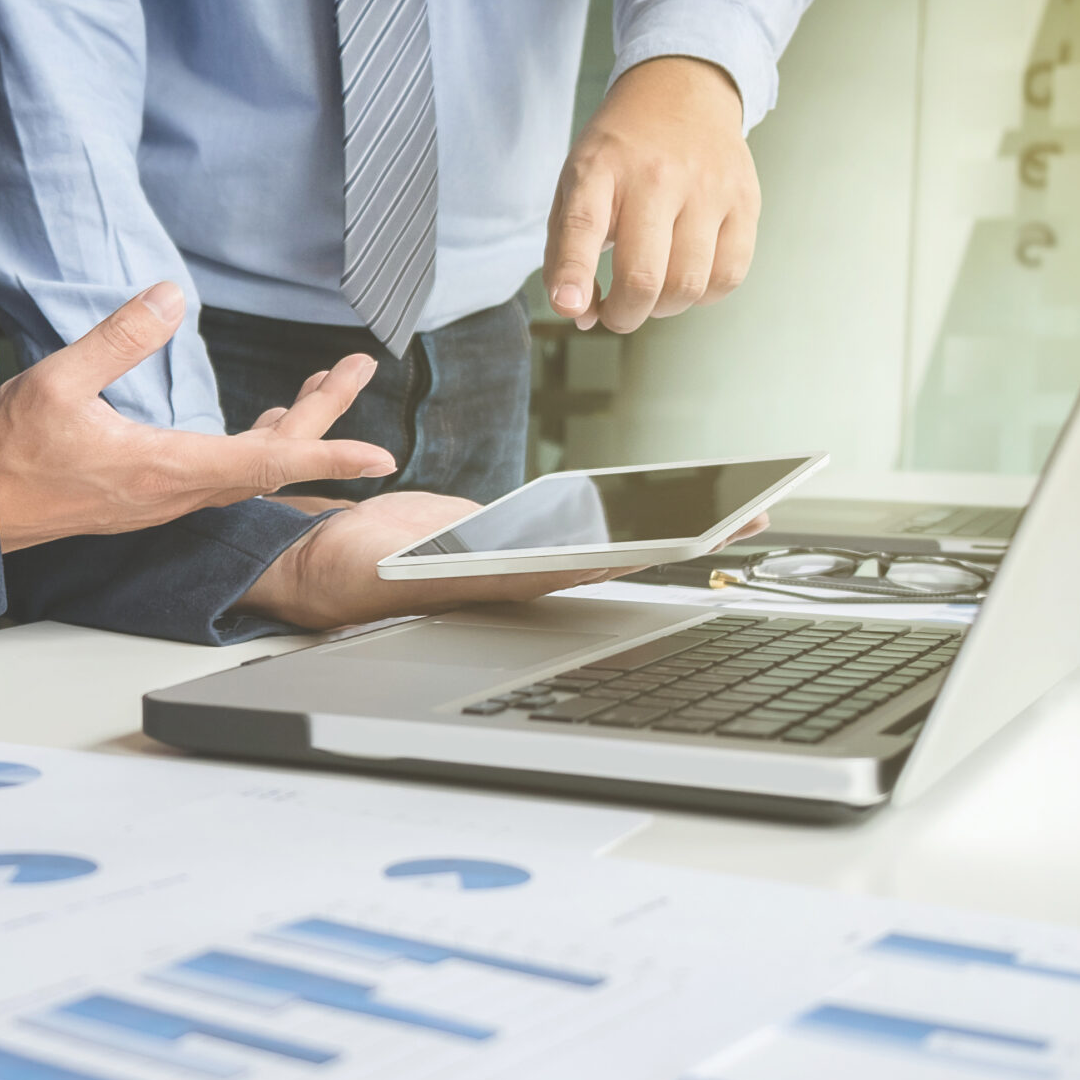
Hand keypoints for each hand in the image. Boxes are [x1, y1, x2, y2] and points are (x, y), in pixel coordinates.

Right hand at [0, 283, 393, 551]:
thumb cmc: (11, 451)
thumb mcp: (57, 381)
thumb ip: (118, 338)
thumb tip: (171, 297)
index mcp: (165, 467)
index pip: (266, 462)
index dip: (328, 452)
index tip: (380, 454)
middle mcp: (176, 490)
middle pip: (270, 460)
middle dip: (324, 416)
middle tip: (358, 368)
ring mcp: (165, 497)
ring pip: (249, 468)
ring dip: (293, 430)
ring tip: (325, 387)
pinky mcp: (152, 495)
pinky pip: (224, 474)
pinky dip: (259, 447)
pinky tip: (267, 425)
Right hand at [239, 494, 770, 629]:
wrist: (319, 565)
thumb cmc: (353, 574)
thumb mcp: (405, 567)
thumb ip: (464, 567)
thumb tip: (529, 566)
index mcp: (512, 582)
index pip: (604, 563)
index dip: (663, 545)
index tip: (715, 531)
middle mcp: (531, 574)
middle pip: (629, 550)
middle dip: (693, 532)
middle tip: (759, 515)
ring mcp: (526, 554)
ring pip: (615, 535)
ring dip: (672, 517)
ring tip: (731, 501)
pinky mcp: (513, 533)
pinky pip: (580, 521)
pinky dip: (625, 507)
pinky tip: (662, 496)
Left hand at [544, 56, 757, 334]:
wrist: (681, 90)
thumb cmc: (620, 154)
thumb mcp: (574, 183)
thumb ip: (565, 251)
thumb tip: (580, 313)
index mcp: (600, 169)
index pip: (585, 226)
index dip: (575, 274)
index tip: (571, 307)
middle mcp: (657, 176)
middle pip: (642, 276)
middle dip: (622, 316)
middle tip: (616, 312)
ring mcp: (707, 187)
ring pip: (687, 285)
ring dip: (662, 309)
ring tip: (651, 291)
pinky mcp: (745, 200)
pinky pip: (729, 276)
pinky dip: (703, 295)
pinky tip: (686, 276)